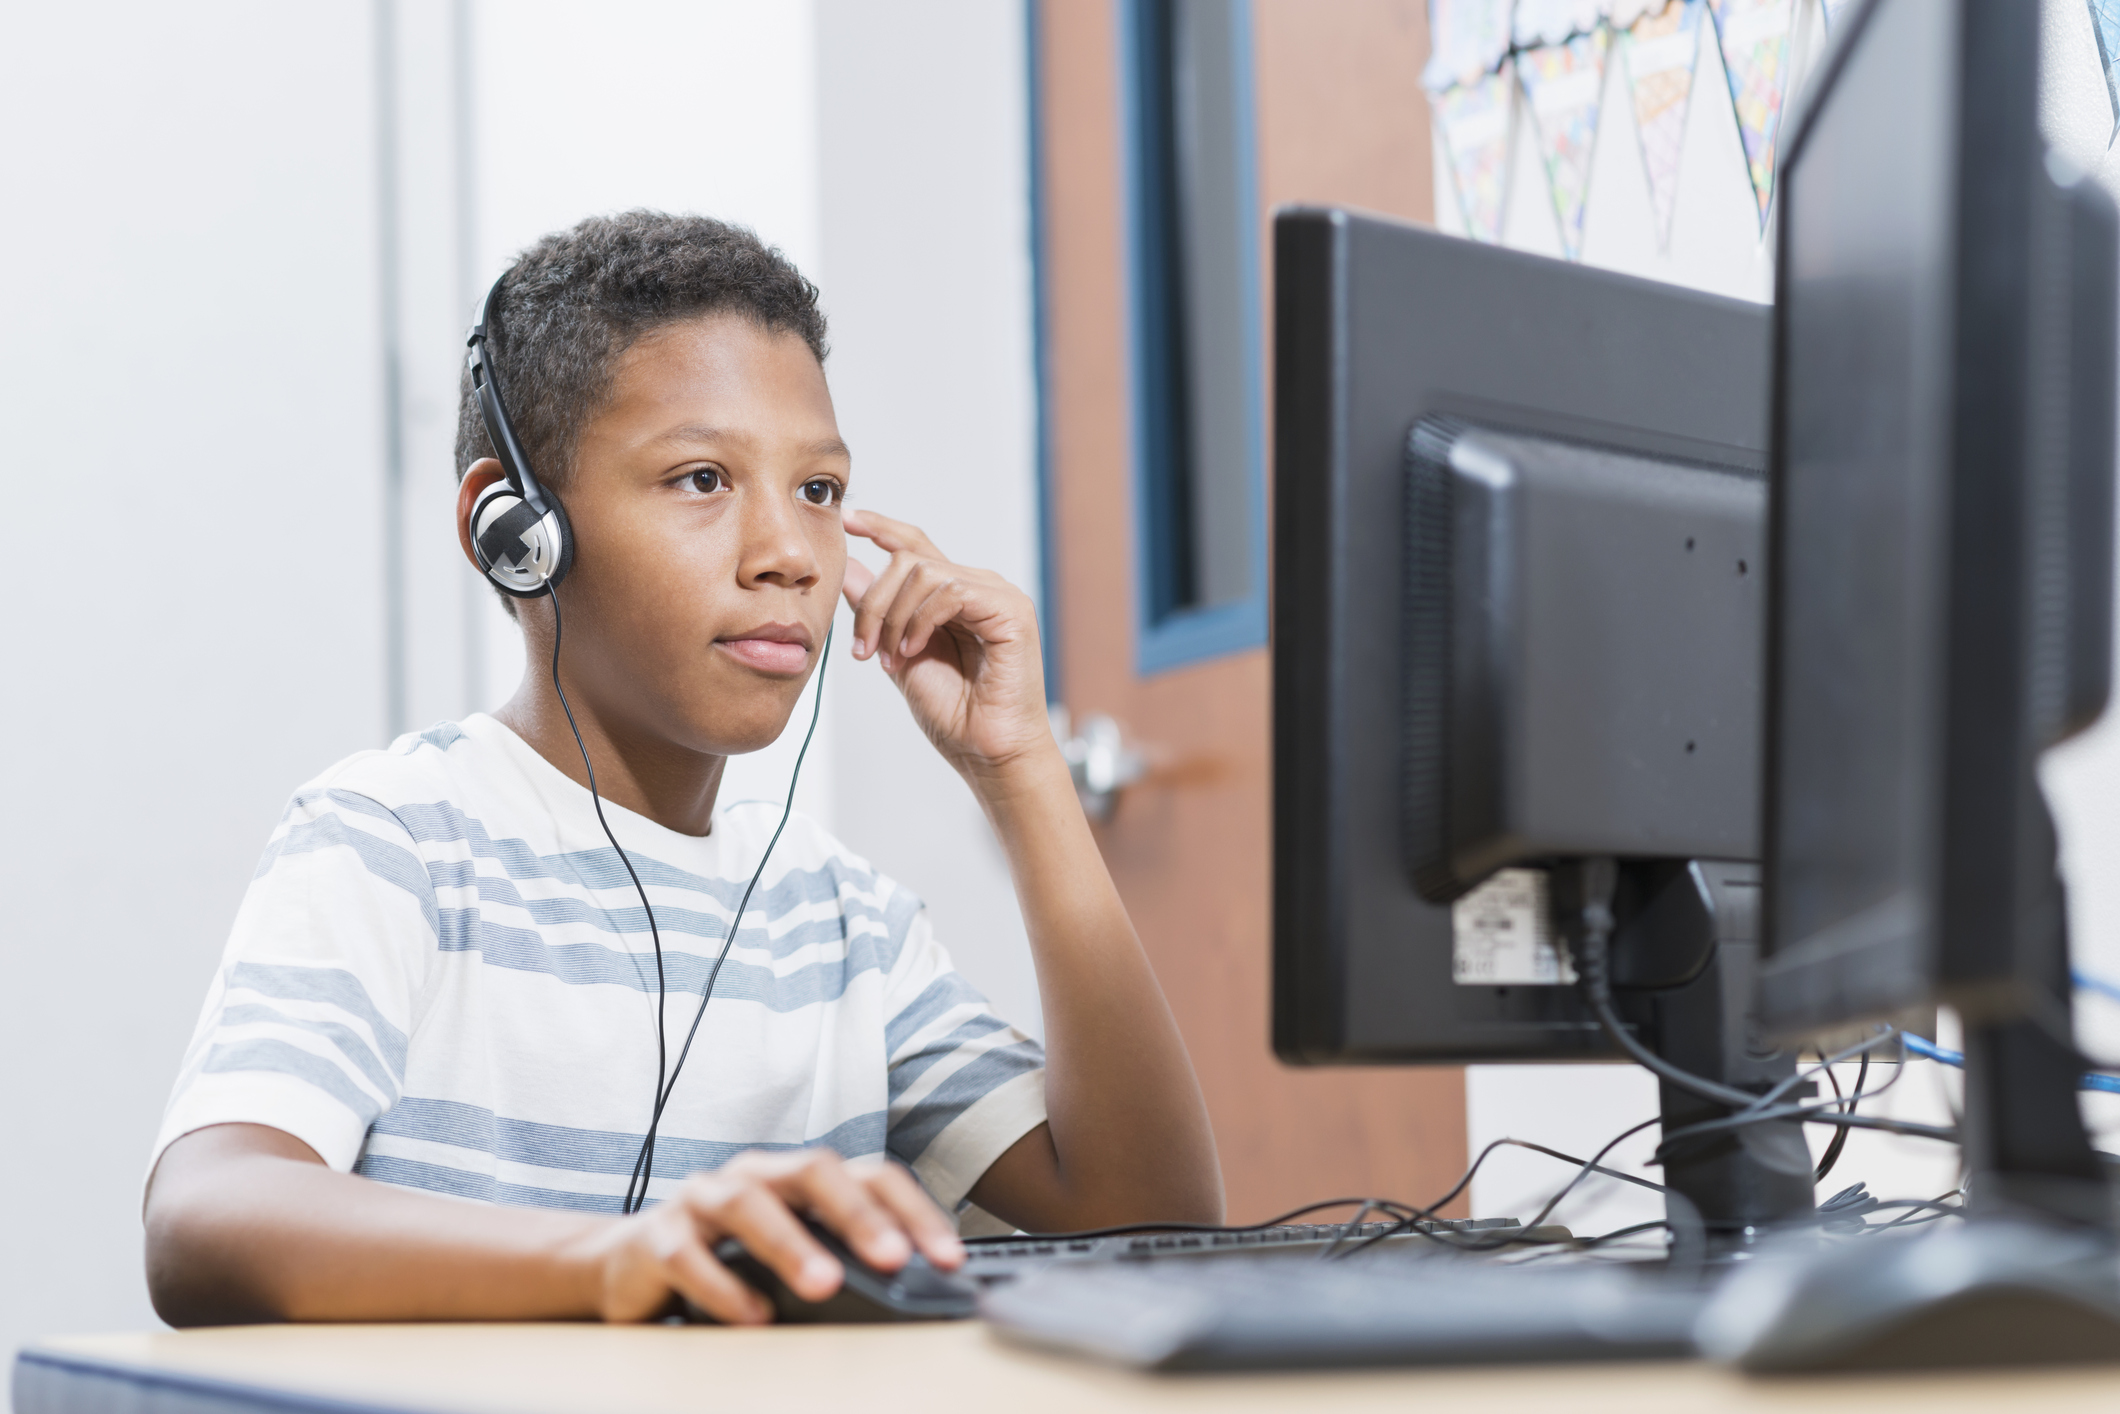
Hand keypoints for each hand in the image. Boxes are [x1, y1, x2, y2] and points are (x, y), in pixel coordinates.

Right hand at [587, 1149, 962, 1323]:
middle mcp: (755, 1175)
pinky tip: (753, 1317)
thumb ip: (840, 1258)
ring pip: (749, 1205)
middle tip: (894, 1258)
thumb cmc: (729, 1256)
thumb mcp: (792, 1252)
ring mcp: (703, 1199)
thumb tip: (913, 1288)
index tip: (948, 1258)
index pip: (868, 1174)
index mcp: (798, 1177)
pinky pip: (690, 1255)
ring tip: (825, 1285)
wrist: (631, 1264)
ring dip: (791, 1244)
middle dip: (858, 1214)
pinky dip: (723, 1287)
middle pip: (813, 1172)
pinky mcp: (658, 1237)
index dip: (913, 1212)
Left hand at [842, 509, 1056, 780]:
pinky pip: (952, 591)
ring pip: (925, 572)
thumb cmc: (954, 713)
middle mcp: (979, 587)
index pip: (917, 546)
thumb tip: (850, 571)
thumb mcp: (898, 655)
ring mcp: (998, 596)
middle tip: (862, 648)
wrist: (987, 752)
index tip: (848, 522)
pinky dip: (921, 620)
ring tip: (891, 658)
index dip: (882, 529)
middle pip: (910, 560)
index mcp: (956, 595)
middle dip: (874, 602)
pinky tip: (913, 650)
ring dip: (893, 617)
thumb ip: (878, 614)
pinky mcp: (1011, 611)